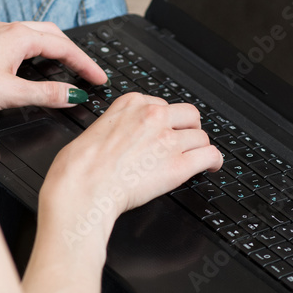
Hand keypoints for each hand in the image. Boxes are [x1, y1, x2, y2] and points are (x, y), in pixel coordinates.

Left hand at [0, 21, 106, 111]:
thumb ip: (46, 94)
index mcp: (19, 36)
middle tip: (88, 72)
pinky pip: (21, 38)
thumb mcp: (12, 93)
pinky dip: (38, 48)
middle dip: (74, 51)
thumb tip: (73, 95)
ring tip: (68, 65)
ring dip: (56, 47)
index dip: (85, 63)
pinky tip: (34, 62)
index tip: (99, 78)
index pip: (64, 47)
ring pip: (36, 34)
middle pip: (53, 34)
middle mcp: (8, 29)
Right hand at [42, 93, 223, 235]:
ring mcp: (167, 140)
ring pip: (201, 137)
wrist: (81, 188)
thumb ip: (117, 125)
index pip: (163, 104)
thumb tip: (122, 136)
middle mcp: (153, 116)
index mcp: (131, 103)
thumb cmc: (78, 167)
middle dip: (189, 128)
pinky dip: (214, 161)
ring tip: (198, 157)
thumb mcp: (95, 129)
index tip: (166, 130)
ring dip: (199, 148)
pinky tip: (212, 166)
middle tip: (185, 141)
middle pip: (189, 115)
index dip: (167, 120)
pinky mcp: (178, 165)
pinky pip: (209, 155)